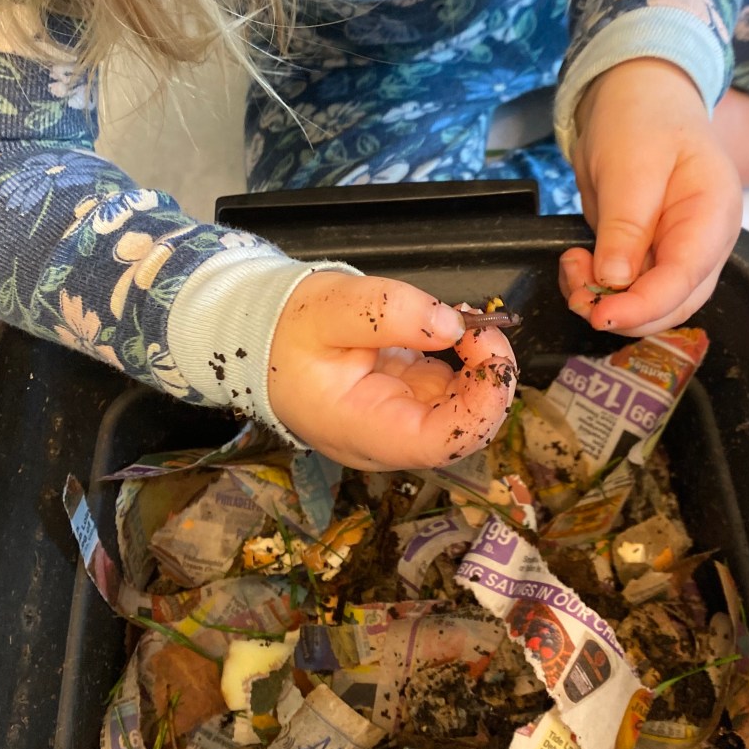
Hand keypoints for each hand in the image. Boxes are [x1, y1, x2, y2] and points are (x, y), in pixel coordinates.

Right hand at [268, 272, 517, 469]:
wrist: (261, 339)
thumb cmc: (286, 331)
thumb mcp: (328, 307)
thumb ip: (388, 312)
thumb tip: (450, 324)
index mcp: (365, 430)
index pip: (442, 442)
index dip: (482, 403)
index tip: (486, 348)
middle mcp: (390, 438)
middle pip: (465, 429)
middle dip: (488, 378)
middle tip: (479, 324)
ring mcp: (402, 422)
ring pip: (466, 410)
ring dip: (480, 367)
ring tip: (466, 320)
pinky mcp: (409, 401)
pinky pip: (453, 391)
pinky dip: (465, 361)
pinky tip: (454, 328)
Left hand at [559, 57, 742, 335]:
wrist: (637, 98)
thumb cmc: (643, 119)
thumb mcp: (631, 164)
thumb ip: (626, 225)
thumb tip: (614, 281)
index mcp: (713, 216)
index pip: (685, 280)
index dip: (643, 306)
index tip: (601, 315)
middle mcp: (703, 243)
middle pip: (671, 304)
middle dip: (622, 311)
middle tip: (575, 291)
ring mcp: (678, 252)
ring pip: (648, 304)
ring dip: (604, 301)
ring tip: (572, 266)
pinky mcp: (649, 255)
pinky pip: (627, 289)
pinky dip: (596, 288)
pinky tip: (576, 264)